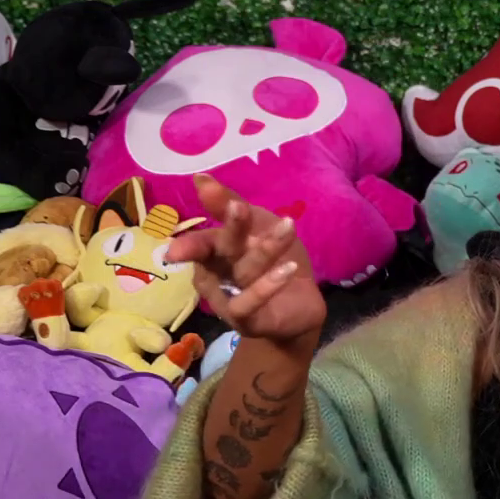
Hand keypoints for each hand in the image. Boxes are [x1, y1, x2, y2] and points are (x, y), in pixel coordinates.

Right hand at [165, 174, 324, 345]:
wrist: (299, 306)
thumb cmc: (273, 262)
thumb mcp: (258, 228)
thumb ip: (229, 205)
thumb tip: (200, 178)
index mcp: (214, 252)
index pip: (202, 237)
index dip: (202, 216)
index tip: (200, 197)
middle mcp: (215, 275)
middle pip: (220, 249)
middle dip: (230, 227)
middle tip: (240, 207)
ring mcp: (227, 300)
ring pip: (243, 271)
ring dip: (266, 248)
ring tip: (288, 227)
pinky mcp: (245, 321)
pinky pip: (248, 304)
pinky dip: (267, 286)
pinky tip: (288, 269)